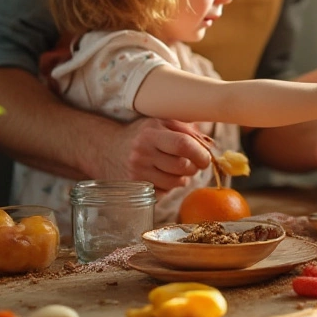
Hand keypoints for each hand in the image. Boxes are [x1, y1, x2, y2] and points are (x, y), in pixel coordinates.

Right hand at [93, 118, 210, 191]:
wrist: (106, 148)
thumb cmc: (142, 133)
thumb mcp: (162, 123)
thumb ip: (187, 130)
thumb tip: (210, 145)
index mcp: (150, 132)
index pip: (182, 145)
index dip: (200, 154)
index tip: (206, 158)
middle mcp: (141, 153)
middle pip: (182, 167)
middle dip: (194, 167)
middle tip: (193, 163)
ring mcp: (136, 172)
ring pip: (175, 183)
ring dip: (183, 178)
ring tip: (176, 169)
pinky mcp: (134, 187)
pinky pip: (164, 193)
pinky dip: (169, 187)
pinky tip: (162, 176)